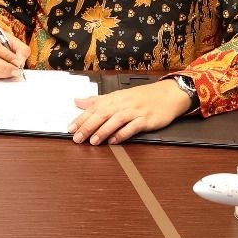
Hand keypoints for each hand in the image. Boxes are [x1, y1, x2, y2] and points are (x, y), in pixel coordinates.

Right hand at [0, 27, 27, 78]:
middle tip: (16, 70)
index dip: (7, 56)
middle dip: (5, 67)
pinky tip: (6, 74)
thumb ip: (20, 49)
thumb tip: (20, 60)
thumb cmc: (1, 40)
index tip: (18, 62)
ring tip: (13, 72)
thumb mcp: (13, 39)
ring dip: (2, 73)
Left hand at [68, 81, 188, 144]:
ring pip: (116, 120)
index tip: (70, 128)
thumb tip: (77, 101)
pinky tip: (115, 141)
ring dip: (103, 131)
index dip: (81, 118)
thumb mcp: (117, 96)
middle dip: (88, 126)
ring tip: (93, 141)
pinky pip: (133, 126)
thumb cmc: (141, 97)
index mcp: (114, 98)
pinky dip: (123, 133)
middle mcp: (123, 104)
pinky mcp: (146, 119)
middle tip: (77, 138)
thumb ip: (96, 100)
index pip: (94, 108)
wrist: (167, 95)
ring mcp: (135, 111)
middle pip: (102, 114)